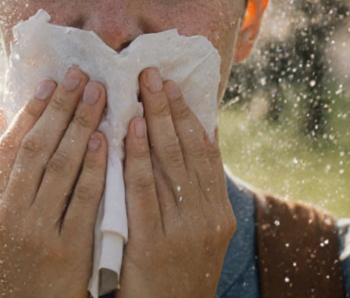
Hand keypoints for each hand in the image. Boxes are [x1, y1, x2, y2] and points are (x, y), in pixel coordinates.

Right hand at [0, 66, 107, 297]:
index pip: (10, 147)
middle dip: (61, 108)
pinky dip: (93, 168)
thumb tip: (1, 117)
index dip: (31, 111)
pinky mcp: (65, 251)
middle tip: (81, 75)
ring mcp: (36, 233)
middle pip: (36, 149)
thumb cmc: (12, 270)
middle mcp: (7, 216)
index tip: (51, 82)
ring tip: (99, 95)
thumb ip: (2, 175)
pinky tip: (106, 141)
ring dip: (81, 126)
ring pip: (59, 168)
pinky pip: (82, 201)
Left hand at [118, 67, 234, 297]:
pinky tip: (130, 128)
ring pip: (169, 162)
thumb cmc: (174, 280)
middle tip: (153, 72)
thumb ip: (193, 198)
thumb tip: (193, 146)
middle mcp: (207, 218)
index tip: (175, 84)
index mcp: (219, 215)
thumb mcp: (196, 240)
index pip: (207, 153)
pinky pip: (144, 190)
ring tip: (143, 87)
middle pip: (188, 150)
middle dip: (170, 108)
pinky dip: (138, 155)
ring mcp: (184, 231)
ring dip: (155, 120)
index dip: (190, 116)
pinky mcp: (156, 245)